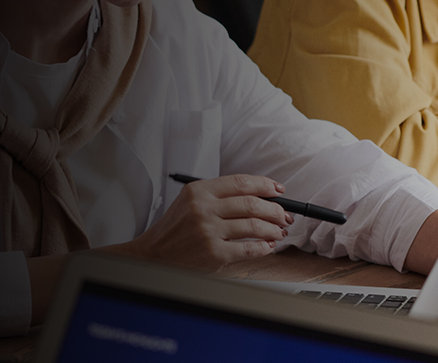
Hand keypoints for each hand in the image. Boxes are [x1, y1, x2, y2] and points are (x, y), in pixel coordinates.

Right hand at [114, 175, 292, 271]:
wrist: (153, 254)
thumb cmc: (175, 229)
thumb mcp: (190, 202)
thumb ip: (219, 196)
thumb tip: (259, 197)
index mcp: (199, 191)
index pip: (241, 182)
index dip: (265, 185)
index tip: (278, 190)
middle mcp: (203, 208)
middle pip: (252, 203)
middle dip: (275, 210)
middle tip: (284, 215)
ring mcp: (209, 231)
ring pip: (254, 226)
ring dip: (273, 229)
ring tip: (279, 231)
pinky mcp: (214, 253)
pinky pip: (248, 248)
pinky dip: (263, 247)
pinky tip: (267, 246)